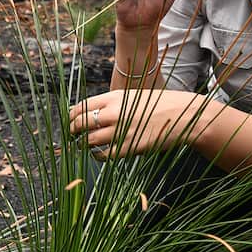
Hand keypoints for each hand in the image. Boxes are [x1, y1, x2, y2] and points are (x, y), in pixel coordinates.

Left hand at [68, 89, 204, 157]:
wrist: (182, 115)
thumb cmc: (156, 105)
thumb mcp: (131, 96)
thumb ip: (111, 103)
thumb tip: (89, 112)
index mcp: (113, 97)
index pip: (81, 106)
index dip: (71, 116)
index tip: (70, 121)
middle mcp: (114, 112)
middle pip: (81, 123)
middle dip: (72, 131)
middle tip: (71, 135)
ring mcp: (121, 130)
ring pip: (89, 140)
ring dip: (82, 144)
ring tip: (81, 145)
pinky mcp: (130, 146)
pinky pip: (104, 154)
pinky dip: (96, 155)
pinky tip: (96, 154)